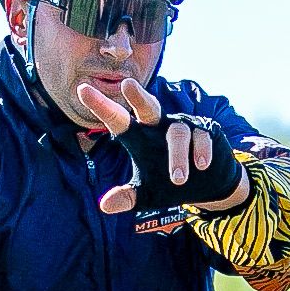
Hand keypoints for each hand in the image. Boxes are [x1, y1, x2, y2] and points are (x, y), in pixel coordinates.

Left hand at [71, 76, 246, 215]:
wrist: (208, 187)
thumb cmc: (169, 185)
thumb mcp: (146, 194)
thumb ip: (126, 198)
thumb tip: (104, 206)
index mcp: (139, 137)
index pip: (117, 119)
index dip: (101, 106)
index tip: (81, 90)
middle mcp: (159, 125)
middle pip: (148, 106)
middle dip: (138, 96)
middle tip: (127, 84)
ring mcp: (184, 124)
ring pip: (177, 132)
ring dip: (177, 156)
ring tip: (178, 179)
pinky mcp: (206, 129)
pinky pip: (201, 137)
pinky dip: (200, 152)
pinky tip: (201, 166)